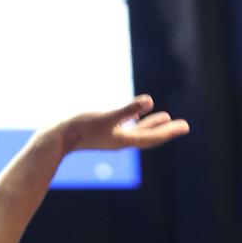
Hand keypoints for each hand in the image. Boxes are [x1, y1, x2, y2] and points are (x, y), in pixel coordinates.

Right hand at [54, 95, 188, 154]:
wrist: (56, 139)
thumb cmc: (80, 127)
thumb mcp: (106, 116)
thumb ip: (128, 110)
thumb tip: (149, 101)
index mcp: (124, 140)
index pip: (152, 137)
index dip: (169, 131)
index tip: (185, 127)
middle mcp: (120, 141)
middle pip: (148, 136)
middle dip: (165, 130)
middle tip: (182, 126)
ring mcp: (110, 137)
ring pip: (137, 131)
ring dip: (151, 125)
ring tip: (164, 117)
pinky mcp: (101, 132)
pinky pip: (124, 127)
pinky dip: (134, 122)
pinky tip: (135, 116)